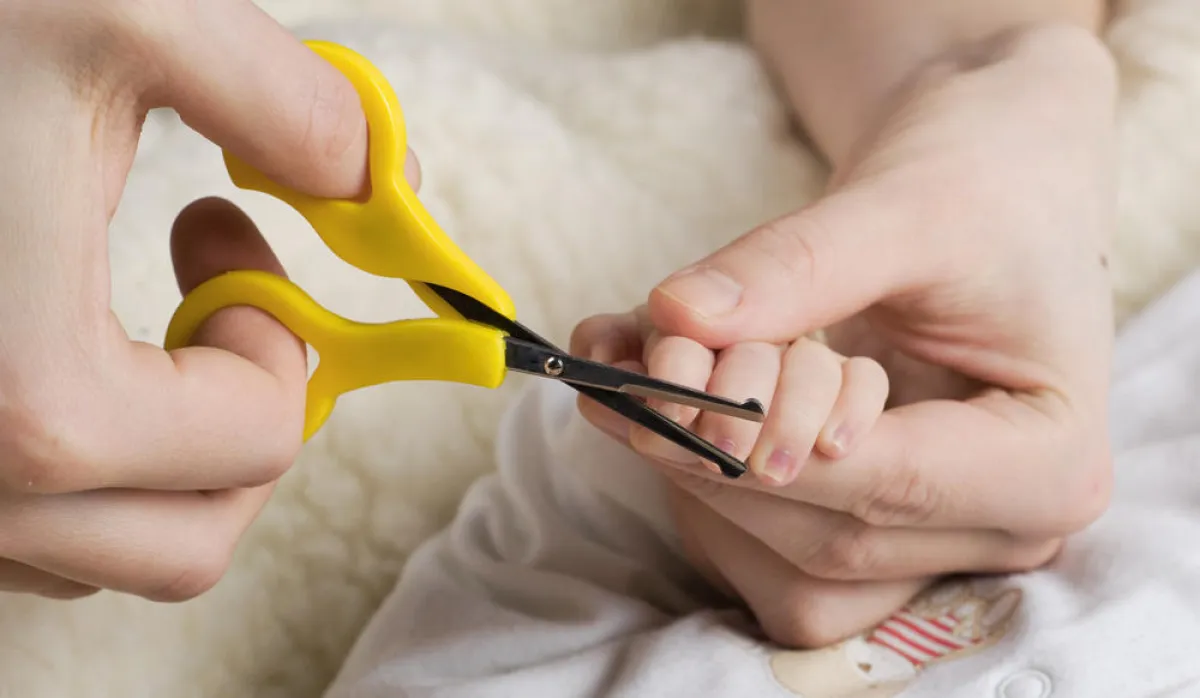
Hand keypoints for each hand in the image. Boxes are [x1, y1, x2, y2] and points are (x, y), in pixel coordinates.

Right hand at [0, 1, 415, 600]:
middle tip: (212, 297)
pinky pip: (17, 524)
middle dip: (238, 424)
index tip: (230, 242)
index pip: (254, 442)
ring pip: (99, 546)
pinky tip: (41, 329)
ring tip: (122, 302)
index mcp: (30, 402)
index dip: (280, 337)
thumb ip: (292, 101)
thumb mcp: (124, 14)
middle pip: (189, 542)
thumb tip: (380, 180)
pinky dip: (75, 453)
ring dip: (160, 445)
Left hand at [574, 24, 1116, 645]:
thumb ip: (795, 266)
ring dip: (699, 473)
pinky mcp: (870, 522)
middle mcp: (1001, 526)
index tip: (657, 386)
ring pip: (785, 560)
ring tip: (647, 369)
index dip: (760, 443)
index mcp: (1052, 461)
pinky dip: (700, 477)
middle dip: (716, 456)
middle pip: (829, 538)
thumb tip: (678, 315)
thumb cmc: (978, 187)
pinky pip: (770, 544)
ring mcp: (935, 538)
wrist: (988, 184)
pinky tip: (657, 397)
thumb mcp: (899, 209)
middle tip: (640, 363)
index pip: (890, 482)